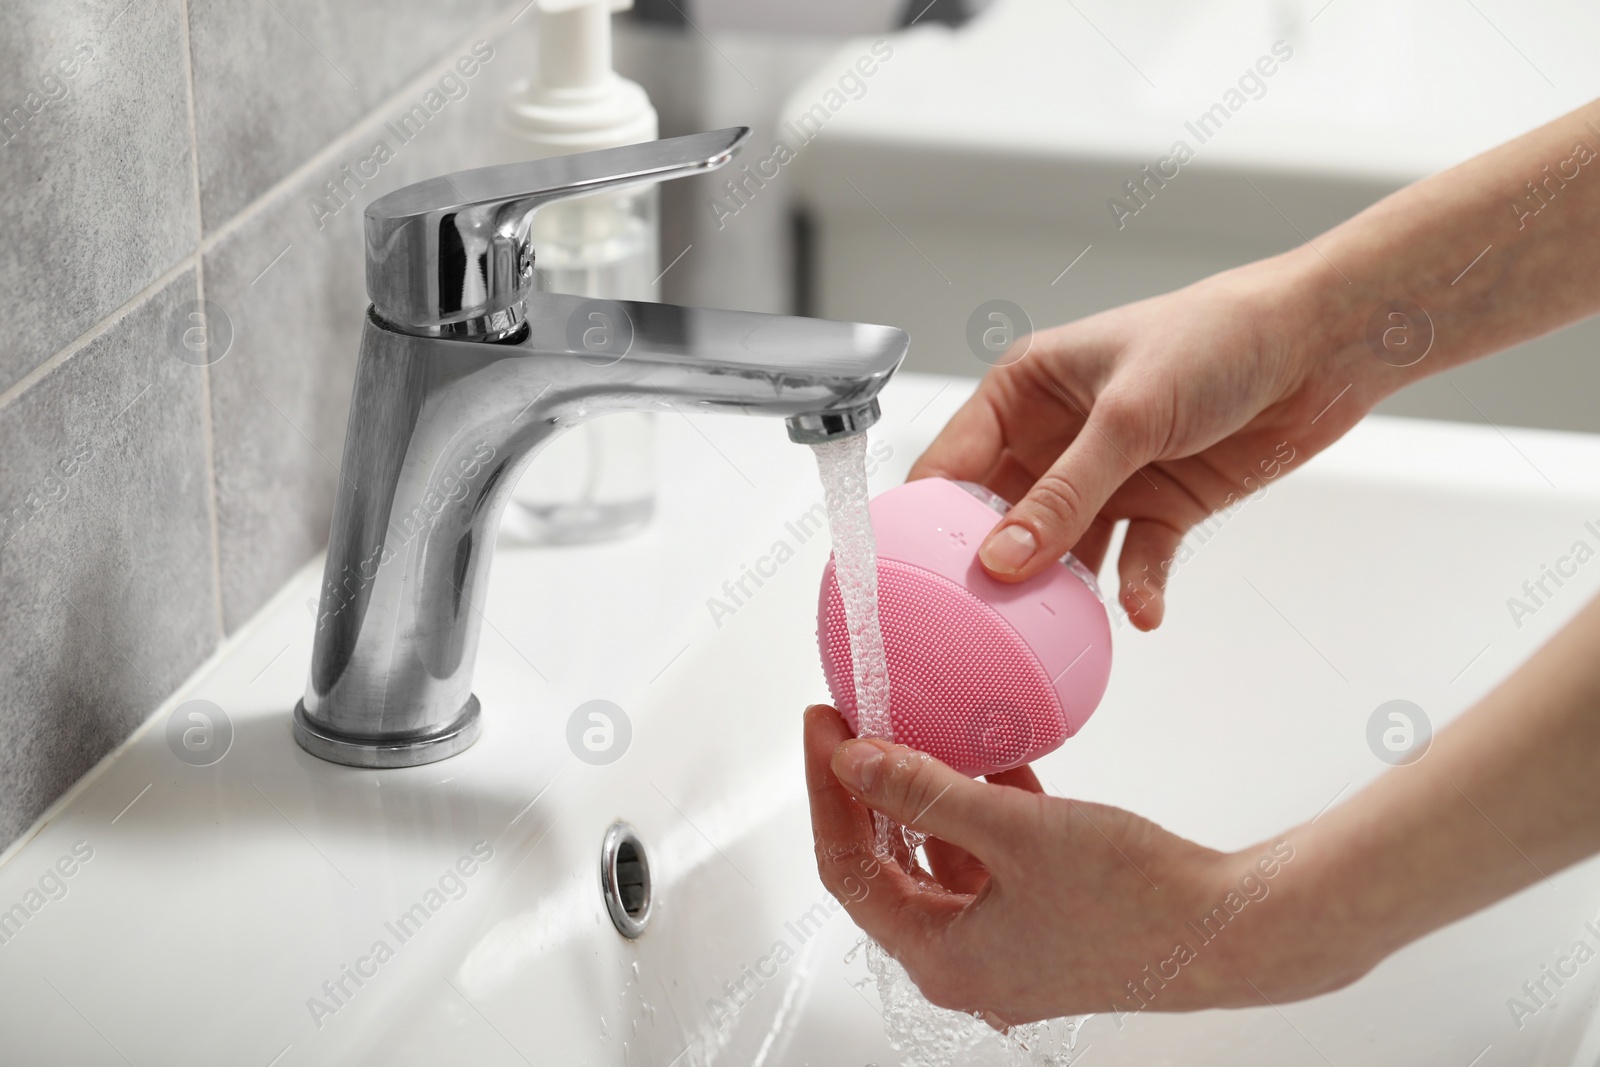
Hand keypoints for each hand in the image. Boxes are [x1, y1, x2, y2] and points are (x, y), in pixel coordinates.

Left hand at [804, 704, 1359, 1022]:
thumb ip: (927, 792)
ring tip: (913, 731)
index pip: (849, 867)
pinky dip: (978, 813)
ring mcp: (1007, 946)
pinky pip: (989, 863)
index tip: (825, 728)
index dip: (827, 792)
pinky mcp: (1044, 923)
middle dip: (868, 792)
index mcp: (945, 959)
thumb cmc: (1138, 900)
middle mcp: (967, 963)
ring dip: (925, 798)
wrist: (1233, 929)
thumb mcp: (1015, 832)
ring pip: (938, 861)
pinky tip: (989, 762)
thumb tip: (853, 760)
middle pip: (886, 866)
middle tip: (855, 724)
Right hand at [910, 252, 1375, 627]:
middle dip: (994, 568)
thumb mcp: (1127, 416)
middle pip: (1001, 517)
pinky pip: (1131, 561)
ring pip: (1063, 551)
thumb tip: (1003, 558)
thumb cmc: (1216, 338)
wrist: (1318, 346)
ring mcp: (1105, 477)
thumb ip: (1065, 494)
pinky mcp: (1157, 508)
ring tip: (1054, 631)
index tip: (911, 574)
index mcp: (1025, 391)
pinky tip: (1141, 613)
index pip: (951, 460)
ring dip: (1062, 590)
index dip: (926, 516)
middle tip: (980, 619)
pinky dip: (1133, 590)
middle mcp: (1055, 437)